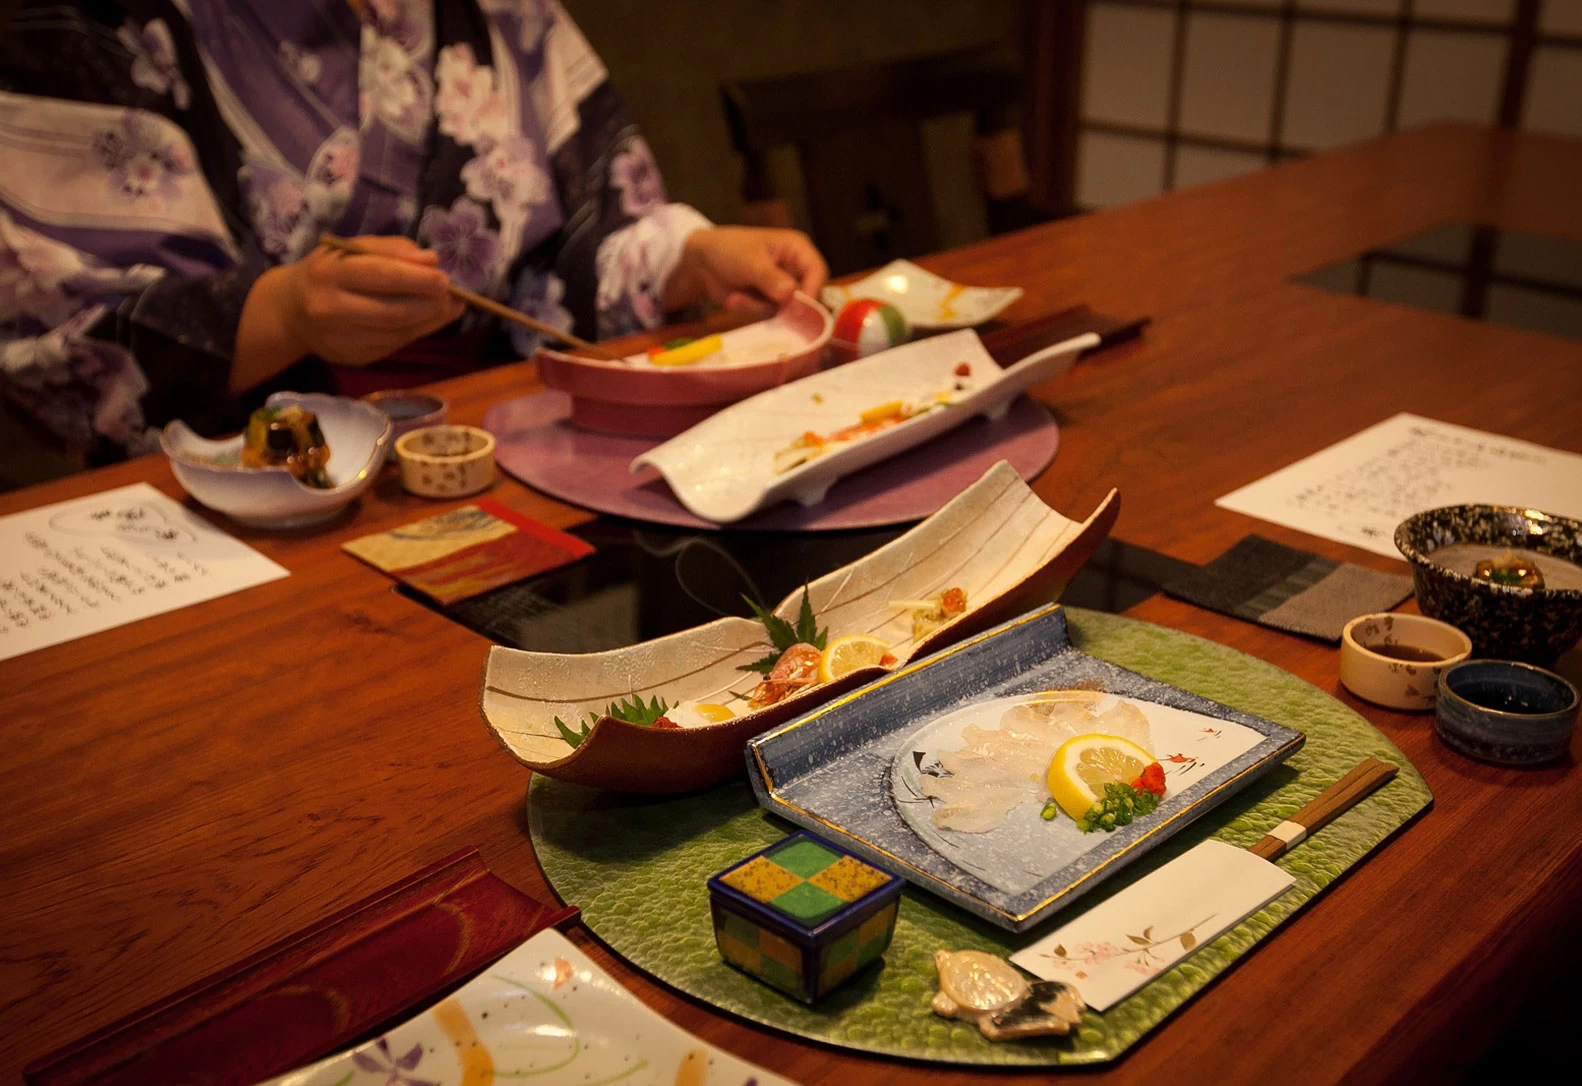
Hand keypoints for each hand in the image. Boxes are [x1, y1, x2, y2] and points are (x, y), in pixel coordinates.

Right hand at [232, 236, 464, 392]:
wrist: (291, 310)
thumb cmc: (331, 270)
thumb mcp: (354, 248)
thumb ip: (393, 250)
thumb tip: (432, 261)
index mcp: (328, 274)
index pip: (381, 276)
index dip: (418, 279)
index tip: (445, 279)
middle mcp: (329, 309)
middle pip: (394, 311)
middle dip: (430, 304)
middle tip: (453, 296)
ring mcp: (339, 339)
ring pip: (398, 333)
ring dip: (430, 321)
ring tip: (448, 307)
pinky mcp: (352, 358)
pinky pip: (394, 345)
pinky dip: (415, 332)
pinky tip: (424, 320)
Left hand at [662, 226, 827, 318]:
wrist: (702, 263)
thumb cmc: (729, 250)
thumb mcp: (750, 261)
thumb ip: (771, 278)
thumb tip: (790, 293)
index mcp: (797, 249)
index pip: (818, 272)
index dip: (811, 291)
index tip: (797, 307)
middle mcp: (795, 269)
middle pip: (806, 296)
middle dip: (780, 304)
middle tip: (759, 303)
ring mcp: (784, 288)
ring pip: (786, 310)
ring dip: (758, 308)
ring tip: (736, 297)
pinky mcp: (771, 303)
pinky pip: (770, 316)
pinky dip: (751, 310)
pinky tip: (735, 299)